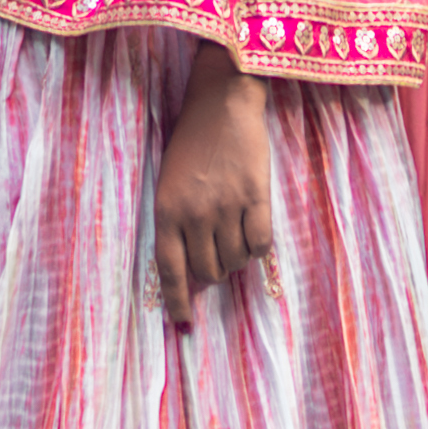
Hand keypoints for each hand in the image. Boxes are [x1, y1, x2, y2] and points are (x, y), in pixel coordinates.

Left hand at [152, 69, 276, 325]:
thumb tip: (194, 274)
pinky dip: (258, 246)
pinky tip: (254, 229)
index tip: (184, 326)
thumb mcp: (170, 183)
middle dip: (214, 271)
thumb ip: (177, 225)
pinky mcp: (256, 197)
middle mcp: (194, 214)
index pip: (170, 271)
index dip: (178, 303)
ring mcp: (226, 207)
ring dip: (236, 257)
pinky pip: (260, 244)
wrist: (222, 102)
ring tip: (235, 232)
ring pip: (235, 260)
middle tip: (218, 251)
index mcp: (167, 211)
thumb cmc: (191, 142)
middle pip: (208, 271)